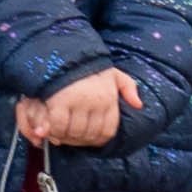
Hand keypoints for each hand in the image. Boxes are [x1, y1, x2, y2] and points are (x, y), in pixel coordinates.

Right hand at [18, 68, 142, 147]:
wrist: (63, 52)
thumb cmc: (88, 66)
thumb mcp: (113, 73)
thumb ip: (128, 87)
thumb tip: (138, 105)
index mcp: (109, 98)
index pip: (107, 131)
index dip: (97, 139)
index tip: (87, 138)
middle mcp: (96, 102)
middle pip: (89, 134)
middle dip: (80, 139)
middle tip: (71, 137)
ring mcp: (78, 102)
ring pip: (74, 132)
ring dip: (67, 136)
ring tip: (62, 133)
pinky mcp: (59, 101)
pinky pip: (59, 126)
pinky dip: (55, 130)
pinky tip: (52, 127)